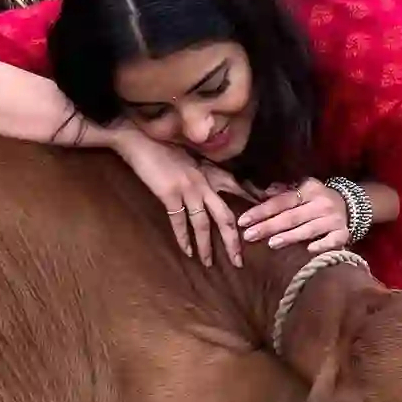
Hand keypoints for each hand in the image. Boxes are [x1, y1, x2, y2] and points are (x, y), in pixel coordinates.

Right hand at [110, 128, 251, 267]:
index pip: (238, 188)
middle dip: (233, 241)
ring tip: (209, 263)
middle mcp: (205, 182)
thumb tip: (212, 187)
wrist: (140, 138)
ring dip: (206, 246)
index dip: (251, 204)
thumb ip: (204, 171)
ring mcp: (188, 188)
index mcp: (210, 171)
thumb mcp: (191, 156)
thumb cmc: (163, 144)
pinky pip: (179, 222)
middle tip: (239, 261)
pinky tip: (186, 251)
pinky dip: (183, 238)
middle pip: (225, 216)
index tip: (262, 219)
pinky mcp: (170, 194)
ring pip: (203, 224)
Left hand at [239, 178, 350, 254]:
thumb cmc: (319, 199)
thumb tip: (263, 192)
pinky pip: (332, 240)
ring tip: (271, 243)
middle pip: (291, 217)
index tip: (243, 221)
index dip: (261, 211)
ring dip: (289, 237)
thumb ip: (283, 192)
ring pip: (308, 229)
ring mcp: (333, 219)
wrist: (353, 204)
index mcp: (308, 190)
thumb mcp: (303, 189)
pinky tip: (309, 250)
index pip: (280, 201)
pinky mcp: (344, 233)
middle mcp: (321, 203)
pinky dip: (322, 244)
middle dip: (268, 226)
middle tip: (249, 235)